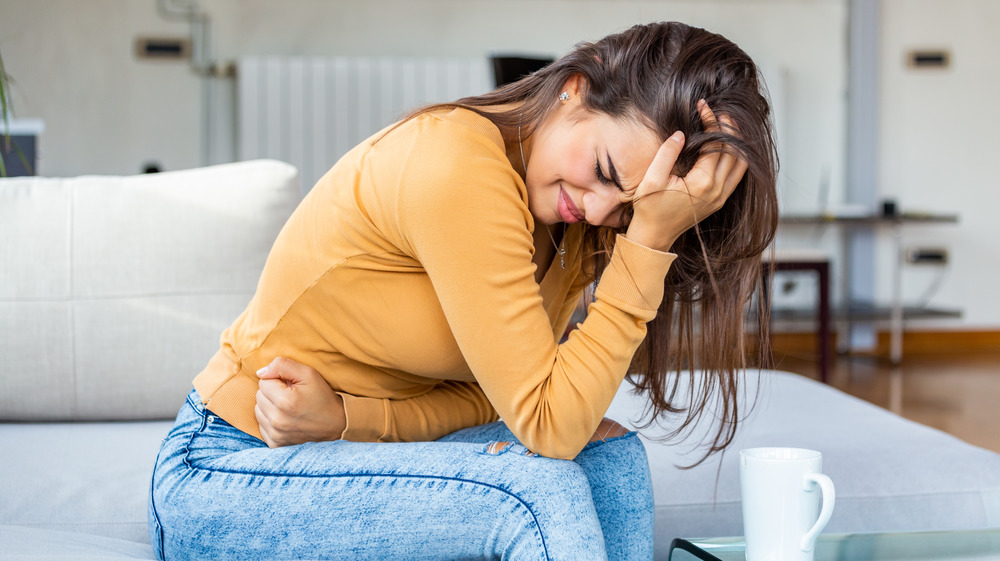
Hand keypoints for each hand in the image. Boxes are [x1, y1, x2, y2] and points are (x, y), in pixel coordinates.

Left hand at [255, 357, 345, 447]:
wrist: (337, 425)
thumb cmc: (322, 397)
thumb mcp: (308, 374)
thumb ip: (282, 365)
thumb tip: (260, 372)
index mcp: (285, 401)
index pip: (263, 382)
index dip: (278, 380)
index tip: (291, 386)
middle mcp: (277, 420)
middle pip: (259, 396)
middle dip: (272, 393)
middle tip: (291, 396)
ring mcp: (276, 434)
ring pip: (258, 411)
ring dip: (270, 406)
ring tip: (288, 408)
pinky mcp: (275, 444)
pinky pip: (261, 426)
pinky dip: (270, 421)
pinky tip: (285, 420)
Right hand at [623, 100, 747, 251]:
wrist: (653, 235)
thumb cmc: (649, 208)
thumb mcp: (652, 179)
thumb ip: (667, 154)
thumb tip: (681, 134)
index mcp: (703, 183)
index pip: (716, 144)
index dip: (711, 122)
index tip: (703, 107)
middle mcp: (717, 191)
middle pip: (734, 152)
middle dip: (729, 128)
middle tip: (720, 112)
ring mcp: (720, 197)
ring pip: (741, 164)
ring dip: (737, 143)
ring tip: (727, 126)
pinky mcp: (718, 201)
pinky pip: (737, 175)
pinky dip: (737, 158)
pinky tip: (727, 147)